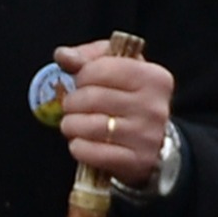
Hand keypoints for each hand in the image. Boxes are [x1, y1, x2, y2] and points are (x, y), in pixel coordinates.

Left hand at [52, 39, 173, 187]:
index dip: (82, 76)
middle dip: (72, 102)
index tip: (82, 83)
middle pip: (91, 98)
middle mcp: (154, 106)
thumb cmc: (129, 99)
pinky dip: (78, 147)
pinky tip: (80, 142)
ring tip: (73, 123)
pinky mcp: (138, 161)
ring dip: (71, 125)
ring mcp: (148, 136)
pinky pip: (92, 152)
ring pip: (89, 126)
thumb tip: (63, 55)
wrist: (153, 142)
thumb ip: (88, 57)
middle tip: (72, 106)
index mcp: (153, 78)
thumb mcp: (117, 69)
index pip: (100, 69)